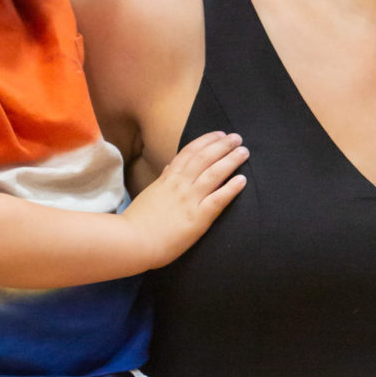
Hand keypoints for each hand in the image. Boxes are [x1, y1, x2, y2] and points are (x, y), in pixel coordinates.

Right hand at [117, 130, 246, 269]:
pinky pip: (218, 199)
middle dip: (222, 145)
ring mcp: (189, 200)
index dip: (206, 141)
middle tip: (237, 138)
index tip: (219, 134)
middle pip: (205, 158)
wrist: (131, 241)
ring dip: (231, 160)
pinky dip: (231, 188)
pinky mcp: (197, 218)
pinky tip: (243, 180)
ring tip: (244, 152)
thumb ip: (163, 179)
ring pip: (214, 174)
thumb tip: (170, 166)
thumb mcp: (150, 193)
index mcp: (168, 179)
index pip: (189, 152)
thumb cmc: (137, 221)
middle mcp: (180, 185)